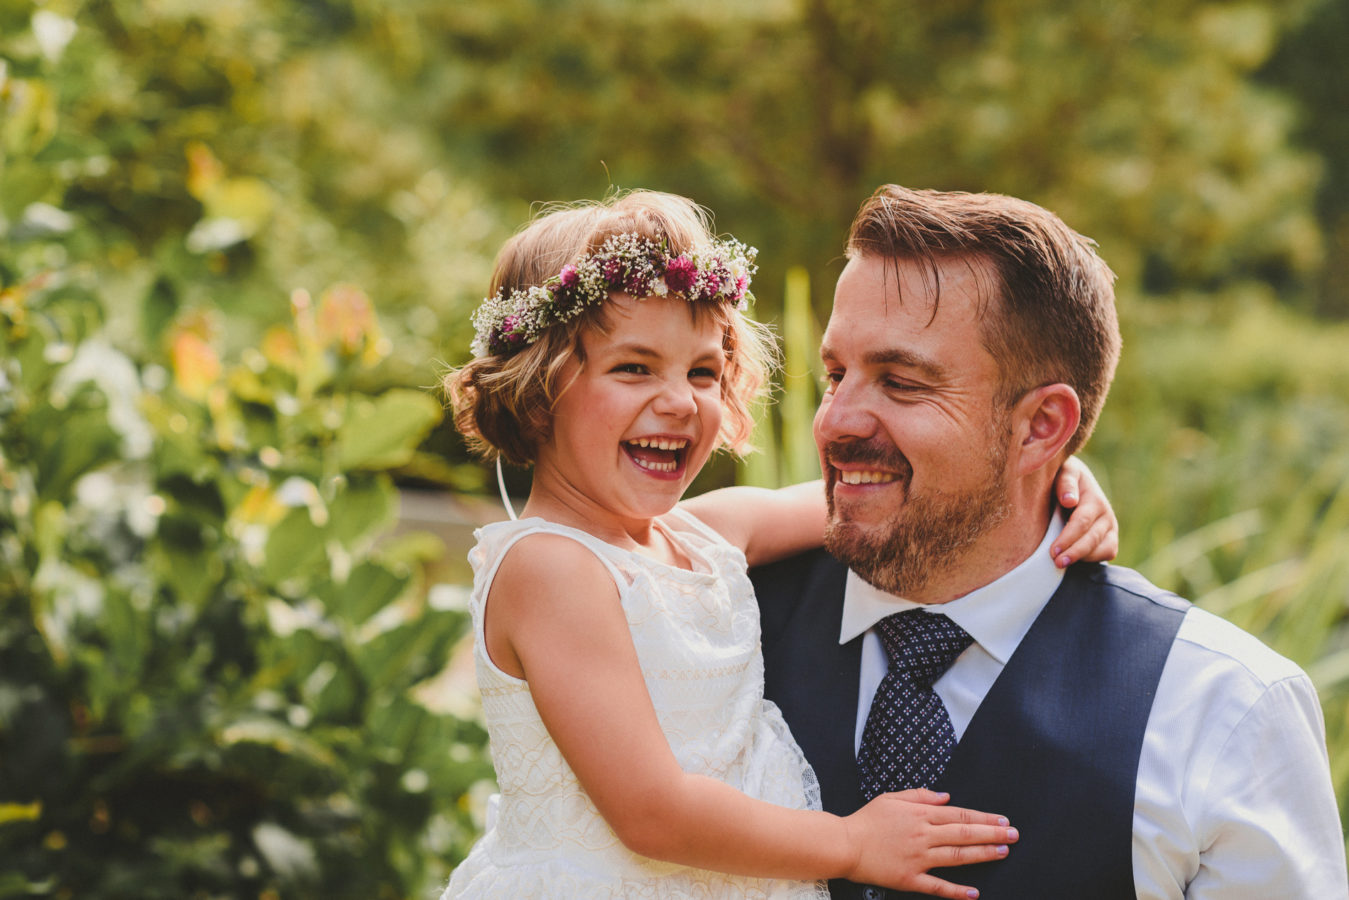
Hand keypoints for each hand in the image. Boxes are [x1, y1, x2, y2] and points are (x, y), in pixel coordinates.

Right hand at [842, 789, 1015, 898]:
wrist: (844, 844)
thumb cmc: (866, 820)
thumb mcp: (892, 798)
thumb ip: (920, 795)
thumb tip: (946, 797)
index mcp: (920, 815)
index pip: (960, 816)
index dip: (984, 818)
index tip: (1002, 820)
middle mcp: (923, 835)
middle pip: (965, 834)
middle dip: (993, 834)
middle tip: (1014, 835)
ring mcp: (918, 858)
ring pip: (957, 856)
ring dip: (983, 855)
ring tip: (1003, 852)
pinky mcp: (910, 879)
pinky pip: (937, 886)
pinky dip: (956, 891)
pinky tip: (973, 893)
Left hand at [1051, 456, 1118, 567]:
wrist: (1076, 480)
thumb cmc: (1064, 476)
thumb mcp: (1064, 471)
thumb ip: (1066, 482)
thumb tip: (1069, 501)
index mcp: (1094, 498)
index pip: (1082, 522)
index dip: (1067, 539)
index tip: (1053, 551)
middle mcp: (1106, 514)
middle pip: (1092, 539)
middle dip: (1074, 553)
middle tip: (1057, 562)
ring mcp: (1111, 526)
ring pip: (1104, 549)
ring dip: (1083, 558)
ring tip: (1063, 563)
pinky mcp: (1110, 537)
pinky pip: (1108, 552)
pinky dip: (1093, 559)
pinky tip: (1075, 561)